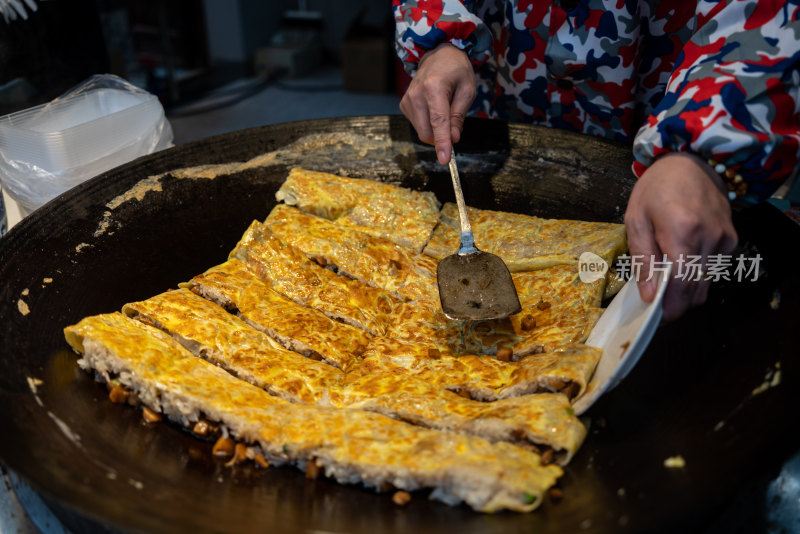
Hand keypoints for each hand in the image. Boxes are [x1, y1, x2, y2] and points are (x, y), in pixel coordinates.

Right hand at [399, 43, 476, 163]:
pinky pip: (417, 125)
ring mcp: (407, 100)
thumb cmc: (456, 70)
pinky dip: (428, 124)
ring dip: (435, 129)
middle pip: (427, 132)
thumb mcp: (467, 90)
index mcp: (434, 88)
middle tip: (454, 126)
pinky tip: (434, 108)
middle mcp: (416, 94)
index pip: (438, 122)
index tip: (445, 159)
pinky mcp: (404, 104)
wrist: (438, 54)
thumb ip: (459, 115)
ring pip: (422, 131)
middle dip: (441, 137)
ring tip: (444, 108)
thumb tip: (453, 138)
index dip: (442, 143)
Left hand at [624, 152, 737, 321]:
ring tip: (665, 280)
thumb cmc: (656, 189)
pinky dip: (696, 273)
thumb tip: (649, 295)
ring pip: (706, 283)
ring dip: (686, 291)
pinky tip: (682, 258)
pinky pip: (713, 269)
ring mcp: (723, 239)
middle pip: (696, 290)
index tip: (656, 318)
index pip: (680, 283)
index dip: (669, 307)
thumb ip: (642, 259)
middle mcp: (709, 238)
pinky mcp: (730, 239)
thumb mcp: (636, 220)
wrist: (690, 162)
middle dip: (676, 304)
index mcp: (682, 232)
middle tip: (656, 304)